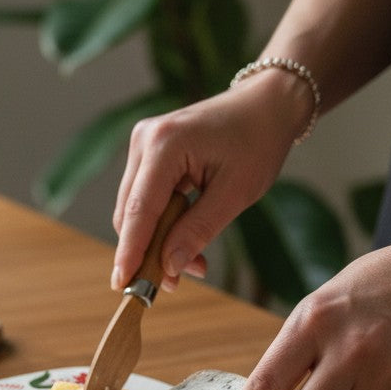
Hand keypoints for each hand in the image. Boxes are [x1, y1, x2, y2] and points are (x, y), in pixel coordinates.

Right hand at [111, 75, 306, 291]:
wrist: (266, 104)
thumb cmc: (258, 142)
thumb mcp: (236, 192)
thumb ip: (199, 230)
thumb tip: (169, 267)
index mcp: (165, 144)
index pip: (139, 210)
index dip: (130, 252)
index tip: (124, 286)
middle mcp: (145, 141)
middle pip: (130, 213)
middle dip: (148, 251)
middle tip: (174, 284)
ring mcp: (143, 145)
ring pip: (135, 210)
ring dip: (156, 241)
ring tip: (191, 264)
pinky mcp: (148, 153)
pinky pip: (144, 199)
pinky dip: (161, 224)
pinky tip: (183, 241)